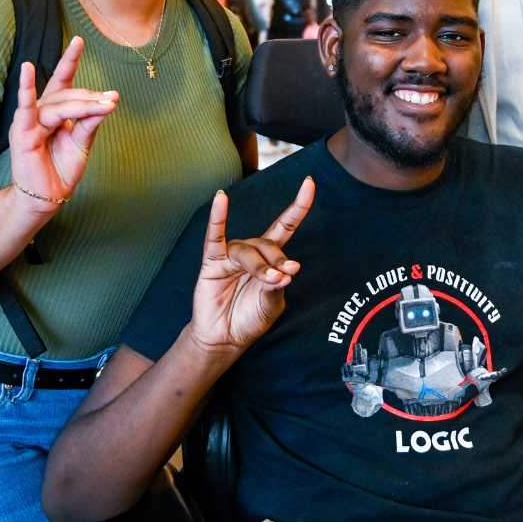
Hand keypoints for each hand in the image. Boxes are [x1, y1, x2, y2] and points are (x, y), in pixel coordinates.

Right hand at [8, 37, 116, 213]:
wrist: (50, 194)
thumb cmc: (63, 167)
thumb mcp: (83, 142)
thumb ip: (91, 122)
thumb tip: (109, 100)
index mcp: (56, 111)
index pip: (64, 80)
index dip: (70, 60)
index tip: (79, 40)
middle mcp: (42, 112)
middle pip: (68, 94)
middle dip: (92, 98)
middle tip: (112, 100)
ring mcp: (31, 121)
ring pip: (59, 104)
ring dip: (83, 104)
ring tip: (105, 105)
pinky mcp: (22, 133)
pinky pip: (26, 109)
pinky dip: (26, 90)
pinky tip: (26, 72)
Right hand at [189, 180, 313, 355]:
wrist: (225, 338)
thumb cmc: (250, 318)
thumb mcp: (272, 305)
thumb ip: (277, 287)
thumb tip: (286, 271)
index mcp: (270, 257)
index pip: (286, 225)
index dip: (299, 205)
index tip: (310, 183)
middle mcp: (252, 251)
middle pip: (269, 244)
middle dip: (278, 262)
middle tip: (283, 279)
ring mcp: (231, 255)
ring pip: (248, 251)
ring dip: (260, 266)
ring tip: (270, 281)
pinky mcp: (212, 262)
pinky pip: (214, 237)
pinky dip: (217, 217)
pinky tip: (220, 199)